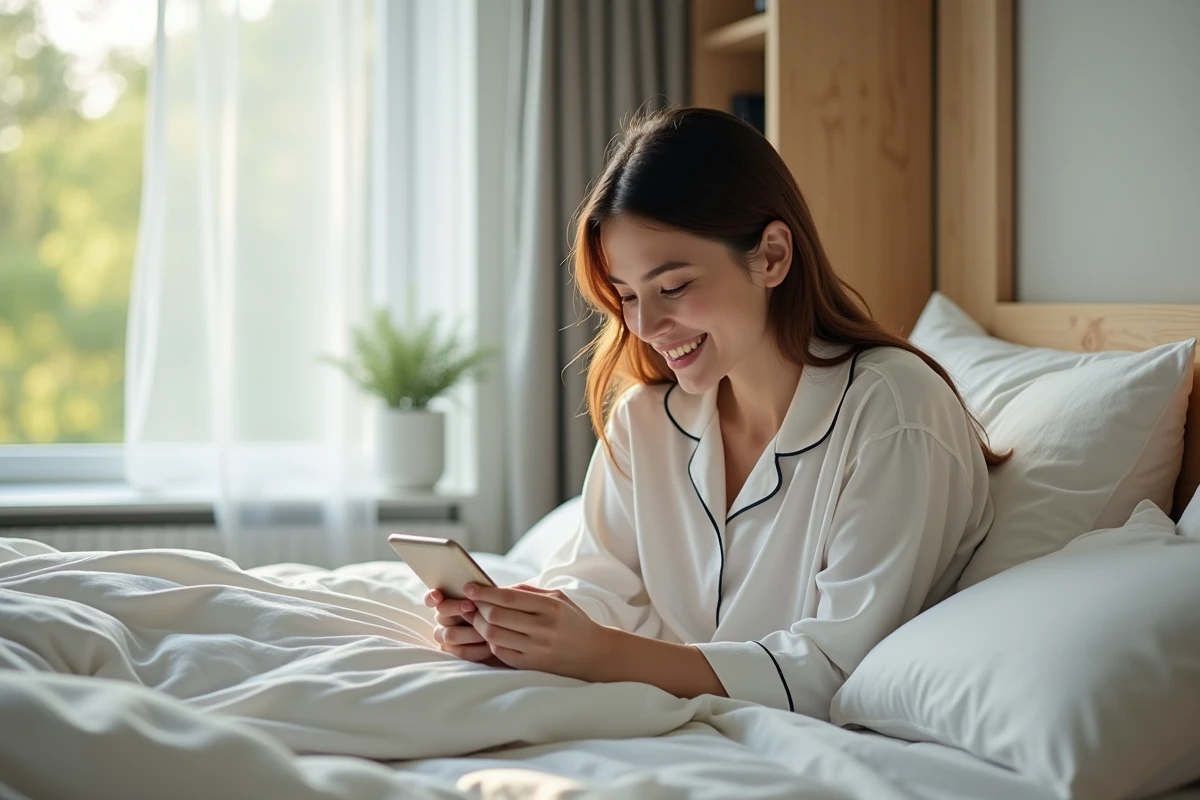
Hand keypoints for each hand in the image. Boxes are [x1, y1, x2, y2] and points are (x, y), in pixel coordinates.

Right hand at [423, 589, 505, 666]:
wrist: (505, 633)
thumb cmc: (493, 610)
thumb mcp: (487, 598)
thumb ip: (476, 593)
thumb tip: (473, 587)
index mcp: (447, 601)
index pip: (431, 598)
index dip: (432, 597)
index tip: (438, 596)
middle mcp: (442, 619)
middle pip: (441, 613)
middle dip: (455, 608)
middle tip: (471, 606)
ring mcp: (446, 636)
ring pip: (450, 635)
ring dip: (470, 632)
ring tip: (487, 630)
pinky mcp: (455, 652)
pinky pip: (462, 652)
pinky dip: (478, 649)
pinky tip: (490, 646)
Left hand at [461, 583, 612, 678]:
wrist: (593, 653)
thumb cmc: (572, 620)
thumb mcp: (557, 597)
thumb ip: (527, 590)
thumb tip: (496, 588)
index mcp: (550, 607)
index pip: (508, 597)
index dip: (484, 592)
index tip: (468, 587)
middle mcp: (543, 628)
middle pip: (495, 616)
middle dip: (478, 608)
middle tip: (471, 603)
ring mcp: (536, 649)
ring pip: (493, 635)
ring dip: (479, 625)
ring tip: (478, 618)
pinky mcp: (530, 665)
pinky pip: (500, 652)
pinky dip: (491, 641)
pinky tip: (492, 634)